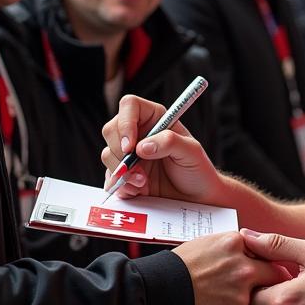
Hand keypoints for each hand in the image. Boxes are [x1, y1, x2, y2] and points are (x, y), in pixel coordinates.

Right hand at [101, 94, 222, 202]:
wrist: (196, 198)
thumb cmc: (197, 170)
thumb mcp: (191, 152)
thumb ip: (169, 142)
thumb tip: (141, 147)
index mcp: (154, 119)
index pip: (129, 106)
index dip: (125, 123)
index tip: (131, 146)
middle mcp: (138, 133)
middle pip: (111, 130)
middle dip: (121, 153)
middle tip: (139, 170)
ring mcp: (128, 155)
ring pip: (107, 155)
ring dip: (123, 172)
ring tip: (144, 183)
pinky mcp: (124, 175)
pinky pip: (110, 178)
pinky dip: (121, 186)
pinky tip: (139, 190)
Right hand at [173, 231, 287, 304]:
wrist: (158, 291)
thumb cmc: (178, 264)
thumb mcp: (207, 242)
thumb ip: (233, 246)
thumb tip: (251, 249)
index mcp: (236, 244)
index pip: (268, 252)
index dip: (268, 260)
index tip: (271, 266)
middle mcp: (243, 269)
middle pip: (274, 276)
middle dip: (271, 281)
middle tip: (270, 286)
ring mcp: (239, 295)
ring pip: (252, 298)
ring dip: (243, 298)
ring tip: (216, 294)